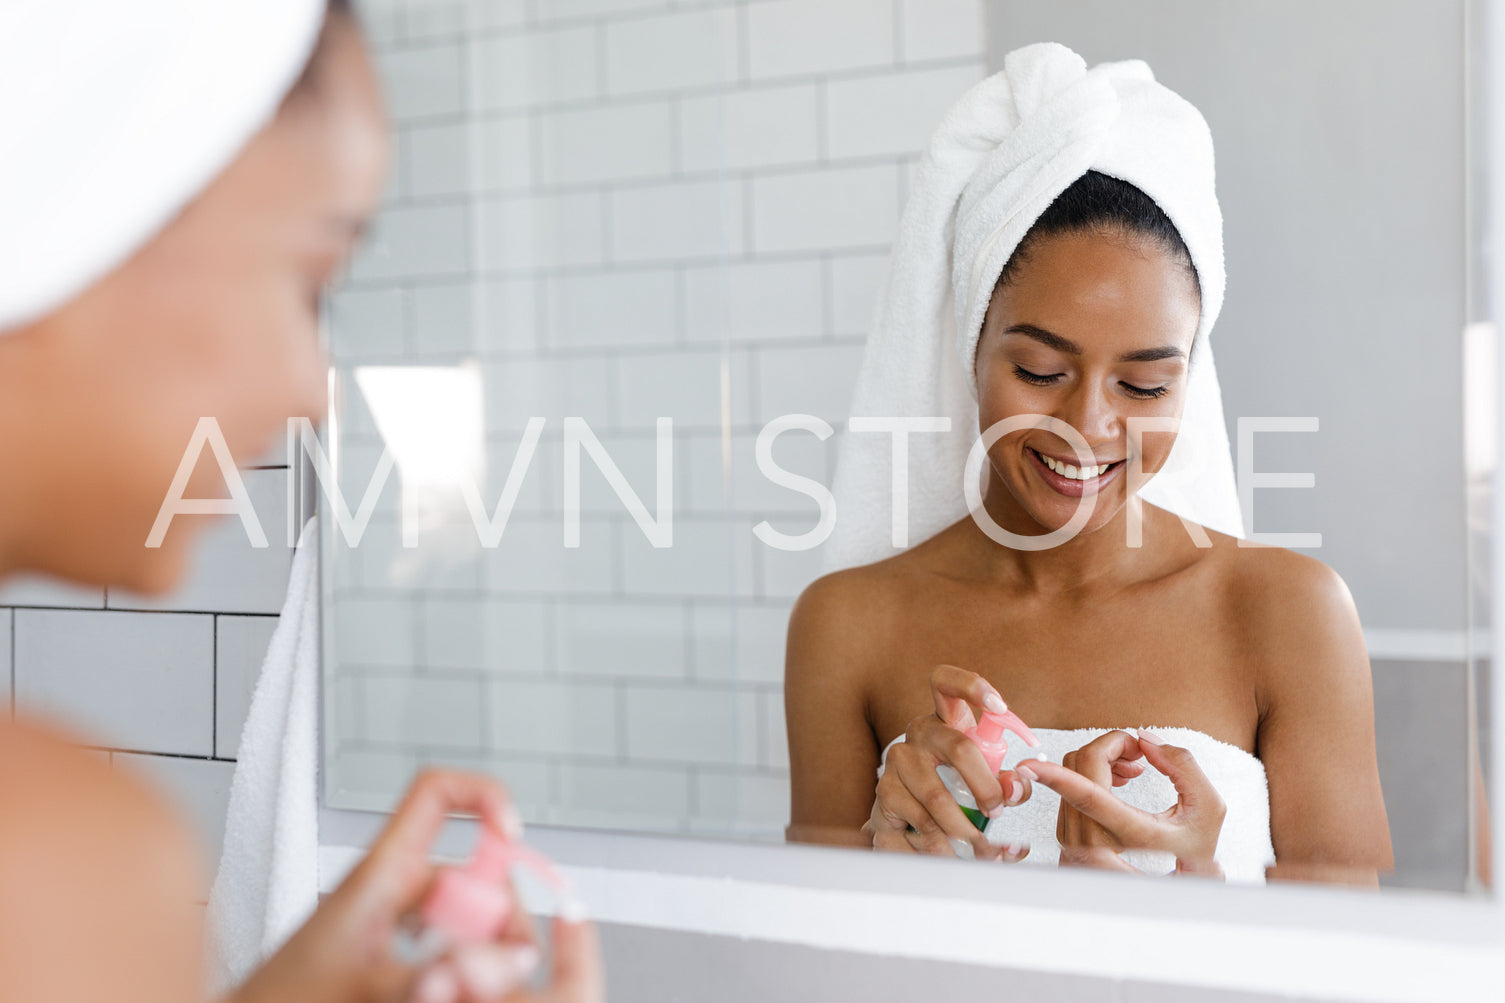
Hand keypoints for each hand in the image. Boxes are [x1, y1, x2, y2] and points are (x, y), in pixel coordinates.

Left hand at [229, 769, 603, 1002]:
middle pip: (471, 872)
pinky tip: (449, 990)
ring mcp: (390, 926)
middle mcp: (389, 890)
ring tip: (468, 984)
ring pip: (465, 919)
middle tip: (503, 960)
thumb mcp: (368, 986)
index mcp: (379, 871)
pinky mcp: (389, 959)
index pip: (437, 793)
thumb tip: (512, 957)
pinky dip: (459, 967)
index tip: (511, 834)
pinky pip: (446, 949)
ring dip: (480, 949)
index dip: (483, 796)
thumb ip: (443, 973)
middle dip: (498, 912)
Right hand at [863, 664, 1033, 860]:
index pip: (947, 683)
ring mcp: (898, 760)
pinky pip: (920, 822)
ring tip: (982, 848)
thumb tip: (1015, 789)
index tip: (999, 705)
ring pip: (938, 797)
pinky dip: (942, 844)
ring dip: (966, 829)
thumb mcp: (985, 783)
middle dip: (986, 787)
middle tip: (997, 813)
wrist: (906, 822)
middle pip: (958, 747)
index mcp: (946, 721)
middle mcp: (920, 733)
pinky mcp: (885, 791)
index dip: (973, 686)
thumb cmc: (953, 792)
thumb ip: (1008, 784)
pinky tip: (949, 849)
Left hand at [1026, 729, 1224, 876]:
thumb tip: (1143, 738)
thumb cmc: (1195, 851)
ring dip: (1101, 762)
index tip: (1029, 766)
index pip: (1087, 796)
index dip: (1055, 777)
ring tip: (1134, 771)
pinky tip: (1119, 783)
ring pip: (1070, 776)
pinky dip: (1091, 776)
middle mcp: (1096, 843)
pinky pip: (1066, 791)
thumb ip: (1182, 766)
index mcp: (1131, 836)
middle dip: (1110, 748)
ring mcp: (1076, 842)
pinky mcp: (1066, 837)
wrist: (1173, 893)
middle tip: (1140, 754)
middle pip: (1079, 769)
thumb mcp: (1208, 810)